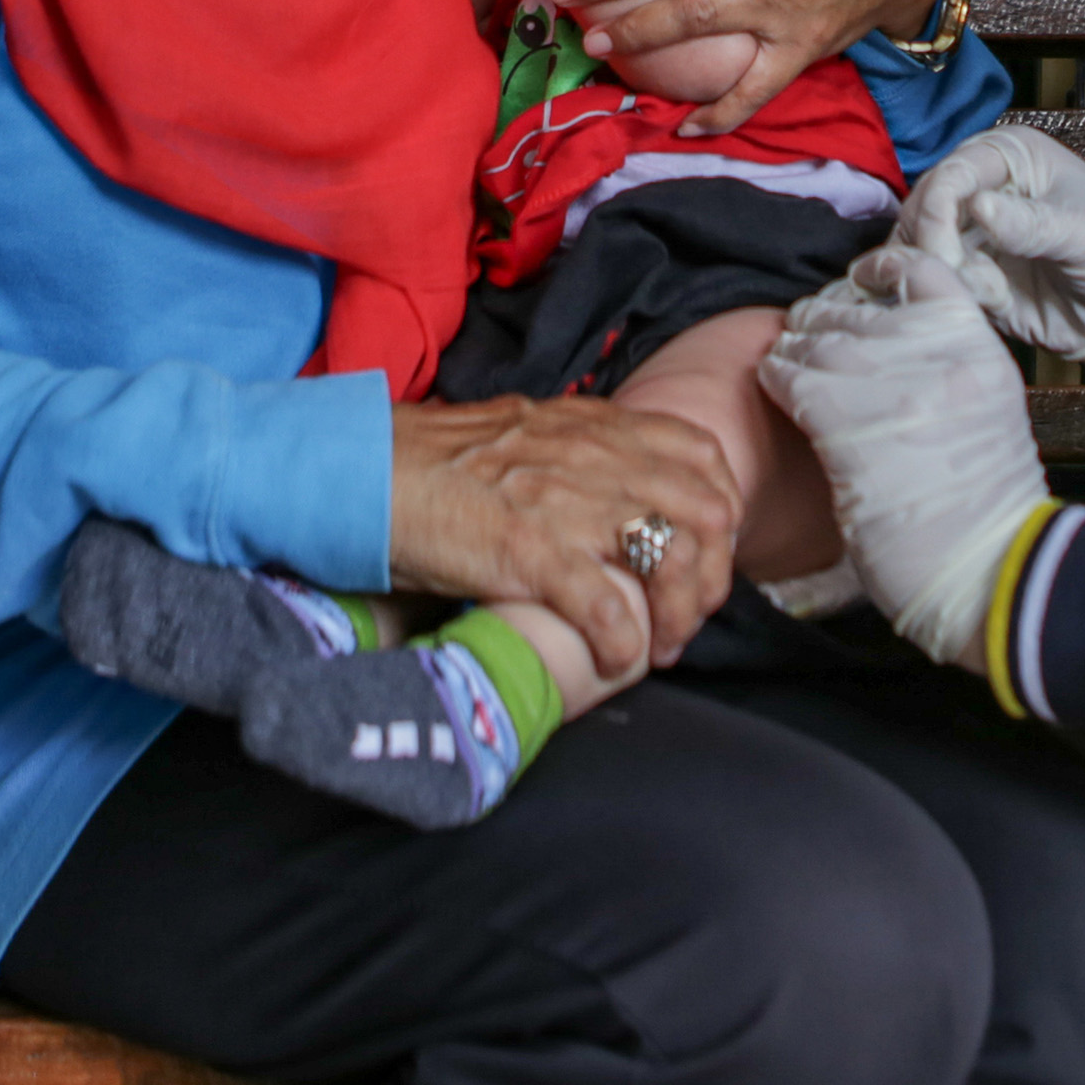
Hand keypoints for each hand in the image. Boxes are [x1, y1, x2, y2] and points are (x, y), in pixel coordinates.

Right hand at [388, 395, 742, 676]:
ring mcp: (565, 503)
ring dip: (678, 616)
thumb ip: (582, 450)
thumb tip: (619, 486)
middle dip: (711, 576)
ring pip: (672, 559)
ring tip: (657, 648)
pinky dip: (622, 641)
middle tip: (685, 618)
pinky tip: (614, 659)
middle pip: (705, 514)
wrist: (364, 470)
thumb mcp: (527, 433)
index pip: (701, 456)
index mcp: (596, 426)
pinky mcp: (527, 551)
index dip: (719, 511)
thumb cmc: (437, 461)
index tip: (702, 555)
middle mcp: (594, 458)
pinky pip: (605, 605)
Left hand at [758, 248, 1050, 669]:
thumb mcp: (988, 410)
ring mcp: (889, 384)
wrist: (986, 570)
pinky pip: (791, 376)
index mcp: (978, 346)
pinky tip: (775, 383)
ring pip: (819, 338)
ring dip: (796, 347)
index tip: (861, 279)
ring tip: (789, 359)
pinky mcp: (844, 422)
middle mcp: (936, 354)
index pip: (925, 271)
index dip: (884, 269)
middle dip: (826, 317)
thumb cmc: (985, 507)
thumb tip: (889, 343)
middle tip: (808, 331)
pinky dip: (776, 375)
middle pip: (859, 308)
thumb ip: (946, 366)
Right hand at [900, 124, 1084, 366]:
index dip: (937, 212)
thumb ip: (1034, 223)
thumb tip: (979, 206)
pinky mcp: (967, 270)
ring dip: (941, 274)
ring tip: (984, 293)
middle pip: (922, 208)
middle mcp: (980, 186)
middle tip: (957, 281)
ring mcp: (969, 230)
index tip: (946, 255)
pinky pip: (938, 282)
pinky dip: (954, 295)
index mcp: (1010, 156)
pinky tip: (990, 303)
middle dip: (933, 248)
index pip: (951, 174)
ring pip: (920, 247)